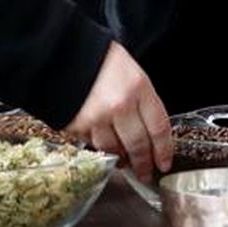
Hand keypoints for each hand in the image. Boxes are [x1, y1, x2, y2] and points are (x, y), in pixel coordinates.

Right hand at [64, 41, 173, 181]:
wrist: (63, 52)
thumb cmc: (100, 60)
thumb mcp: (131, 73)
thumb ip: (142, 101)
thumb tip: (149, 131)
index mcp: (139, 88)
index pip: (159, 127)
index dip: (164, 150)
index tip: (164, 163)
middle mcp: (121, 105)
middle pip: (138, 145)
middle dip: (143, 163)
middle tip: (145, 173)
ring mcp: (98, 118)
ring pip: (114, 150)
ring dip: (121, 158)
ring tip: (124, 161)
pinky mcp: (78, 126)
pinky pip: (93, 145)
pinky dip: (99, 148)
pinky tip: (103, 145)